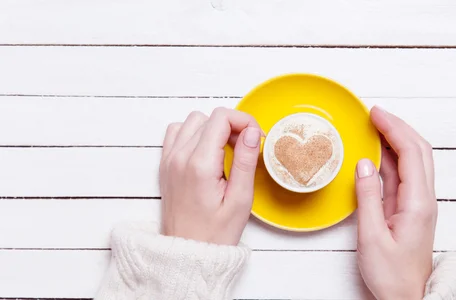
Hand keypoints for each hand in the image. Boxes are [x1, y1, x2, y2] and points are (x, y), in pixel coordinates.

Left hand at [159, 108, 262, 244]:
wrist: (187, 254)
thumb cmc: (215, 233)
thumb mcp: (240, 199)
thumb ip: (246, 161)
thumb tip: (251, 131)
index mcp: (199, 164)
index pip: (221, 117)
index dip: (244, 121)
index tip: (255, 137)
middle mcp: (179, 157)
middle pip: (208, 117)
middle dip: (231, 125)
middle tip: (245, 147)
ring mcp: (169, 160)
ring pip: (191, 121)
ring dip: (211, 128)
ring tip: (226, 150)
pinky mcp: (165, 165)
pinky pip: (176, 133)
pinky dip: (193, 134)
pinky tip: (207, 152)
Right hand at [355, 106, 436, 299]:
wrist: (407, 298)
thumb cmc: (392, 275)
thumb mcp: (371, 237)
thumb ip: (367, 198)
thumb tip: (364, 164)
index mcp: (418, 203)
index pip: (410, 152)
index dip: (393, 128)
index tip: (375, 113)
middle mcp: (424, 199)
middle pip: (418, 150)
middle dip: (398, 127)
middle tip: (374, 114)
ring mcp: (419, 203)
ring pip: (413, 160)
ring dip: (396, 139)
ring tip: (374, 126)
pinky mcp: (411, 209)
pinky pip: (403, 174)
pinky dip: (391, 157)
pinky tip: (376, 153)